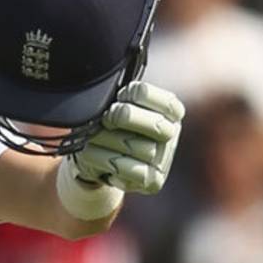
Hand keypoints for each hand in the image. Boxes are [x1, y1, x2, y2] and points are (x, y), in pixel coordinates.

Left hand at [70, 81, 184, 193]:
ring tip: (91, 136)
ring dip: (105, 139)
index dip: (138, 95)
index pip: (165, 100)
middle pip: (155, 125)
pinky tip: (90, 153)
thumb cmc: (110, 125)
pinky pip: (126, 168)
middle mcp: (172, 135)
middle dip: (124, 117)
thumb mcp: (117, 102)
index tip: (121, 95)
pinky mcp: (152, 181)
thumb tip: (113, 80)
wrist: (98, 159)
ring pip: (135, 147)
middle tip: (106, 118)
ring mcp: (164, 160)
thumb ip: (122, 94)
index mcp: (171, 112)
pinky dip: (102, 158)